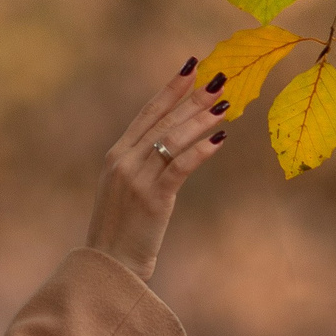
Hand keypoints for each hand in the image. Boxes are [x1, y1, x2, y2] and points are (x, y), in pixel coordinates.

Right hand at [83, 58, 233, 280]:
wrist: (108, 267)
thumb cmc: (120, 233)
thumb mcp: (124, 192)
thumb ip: (142, 167)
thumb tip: (169, 149)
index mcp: (116, 156)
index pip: (146, 113)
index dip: (170, 89)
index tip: (191, 67)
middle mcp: (123, 161)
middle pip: (164, 120)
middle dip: (194, 98)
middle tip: (221, 79)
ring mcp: (136, 179)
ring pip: (174, 139)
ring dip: (202, 120)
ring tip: (227, 106)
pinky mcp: (152, 198)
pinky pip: (180, 166)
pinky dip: (201, 150)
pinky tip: (220, 139)